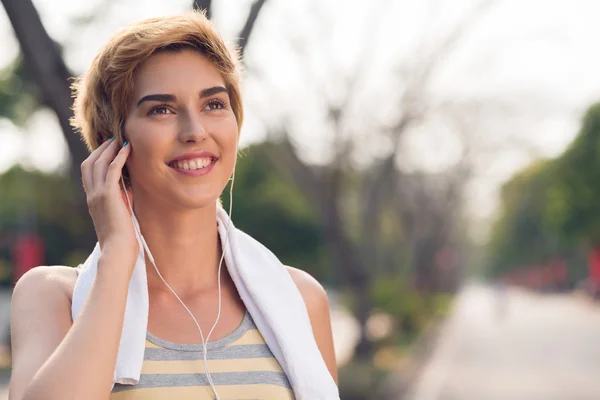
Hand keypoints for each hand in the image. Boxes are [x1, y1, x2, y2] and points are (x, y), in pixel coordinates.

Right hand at [81, 138, 137, 272]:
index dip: (97, 158)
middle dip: (101, 149)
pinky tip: (127, 149)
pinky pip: (112, 170)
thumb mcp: (119, 216)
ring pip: (98, 163)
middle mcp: (92, 196)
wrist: (117, 252)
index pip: (89, 173)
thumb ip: (121, 202)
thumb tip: (128, 190)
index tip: (109, 149)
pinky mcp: (108, 196)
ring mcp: (98, 195)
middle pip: (90, 164)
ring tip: (120, 139)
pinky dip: (119, 157)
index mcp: (93, 201)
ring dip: (109, 149)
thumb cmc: (121, 240)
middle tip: (113, 139)